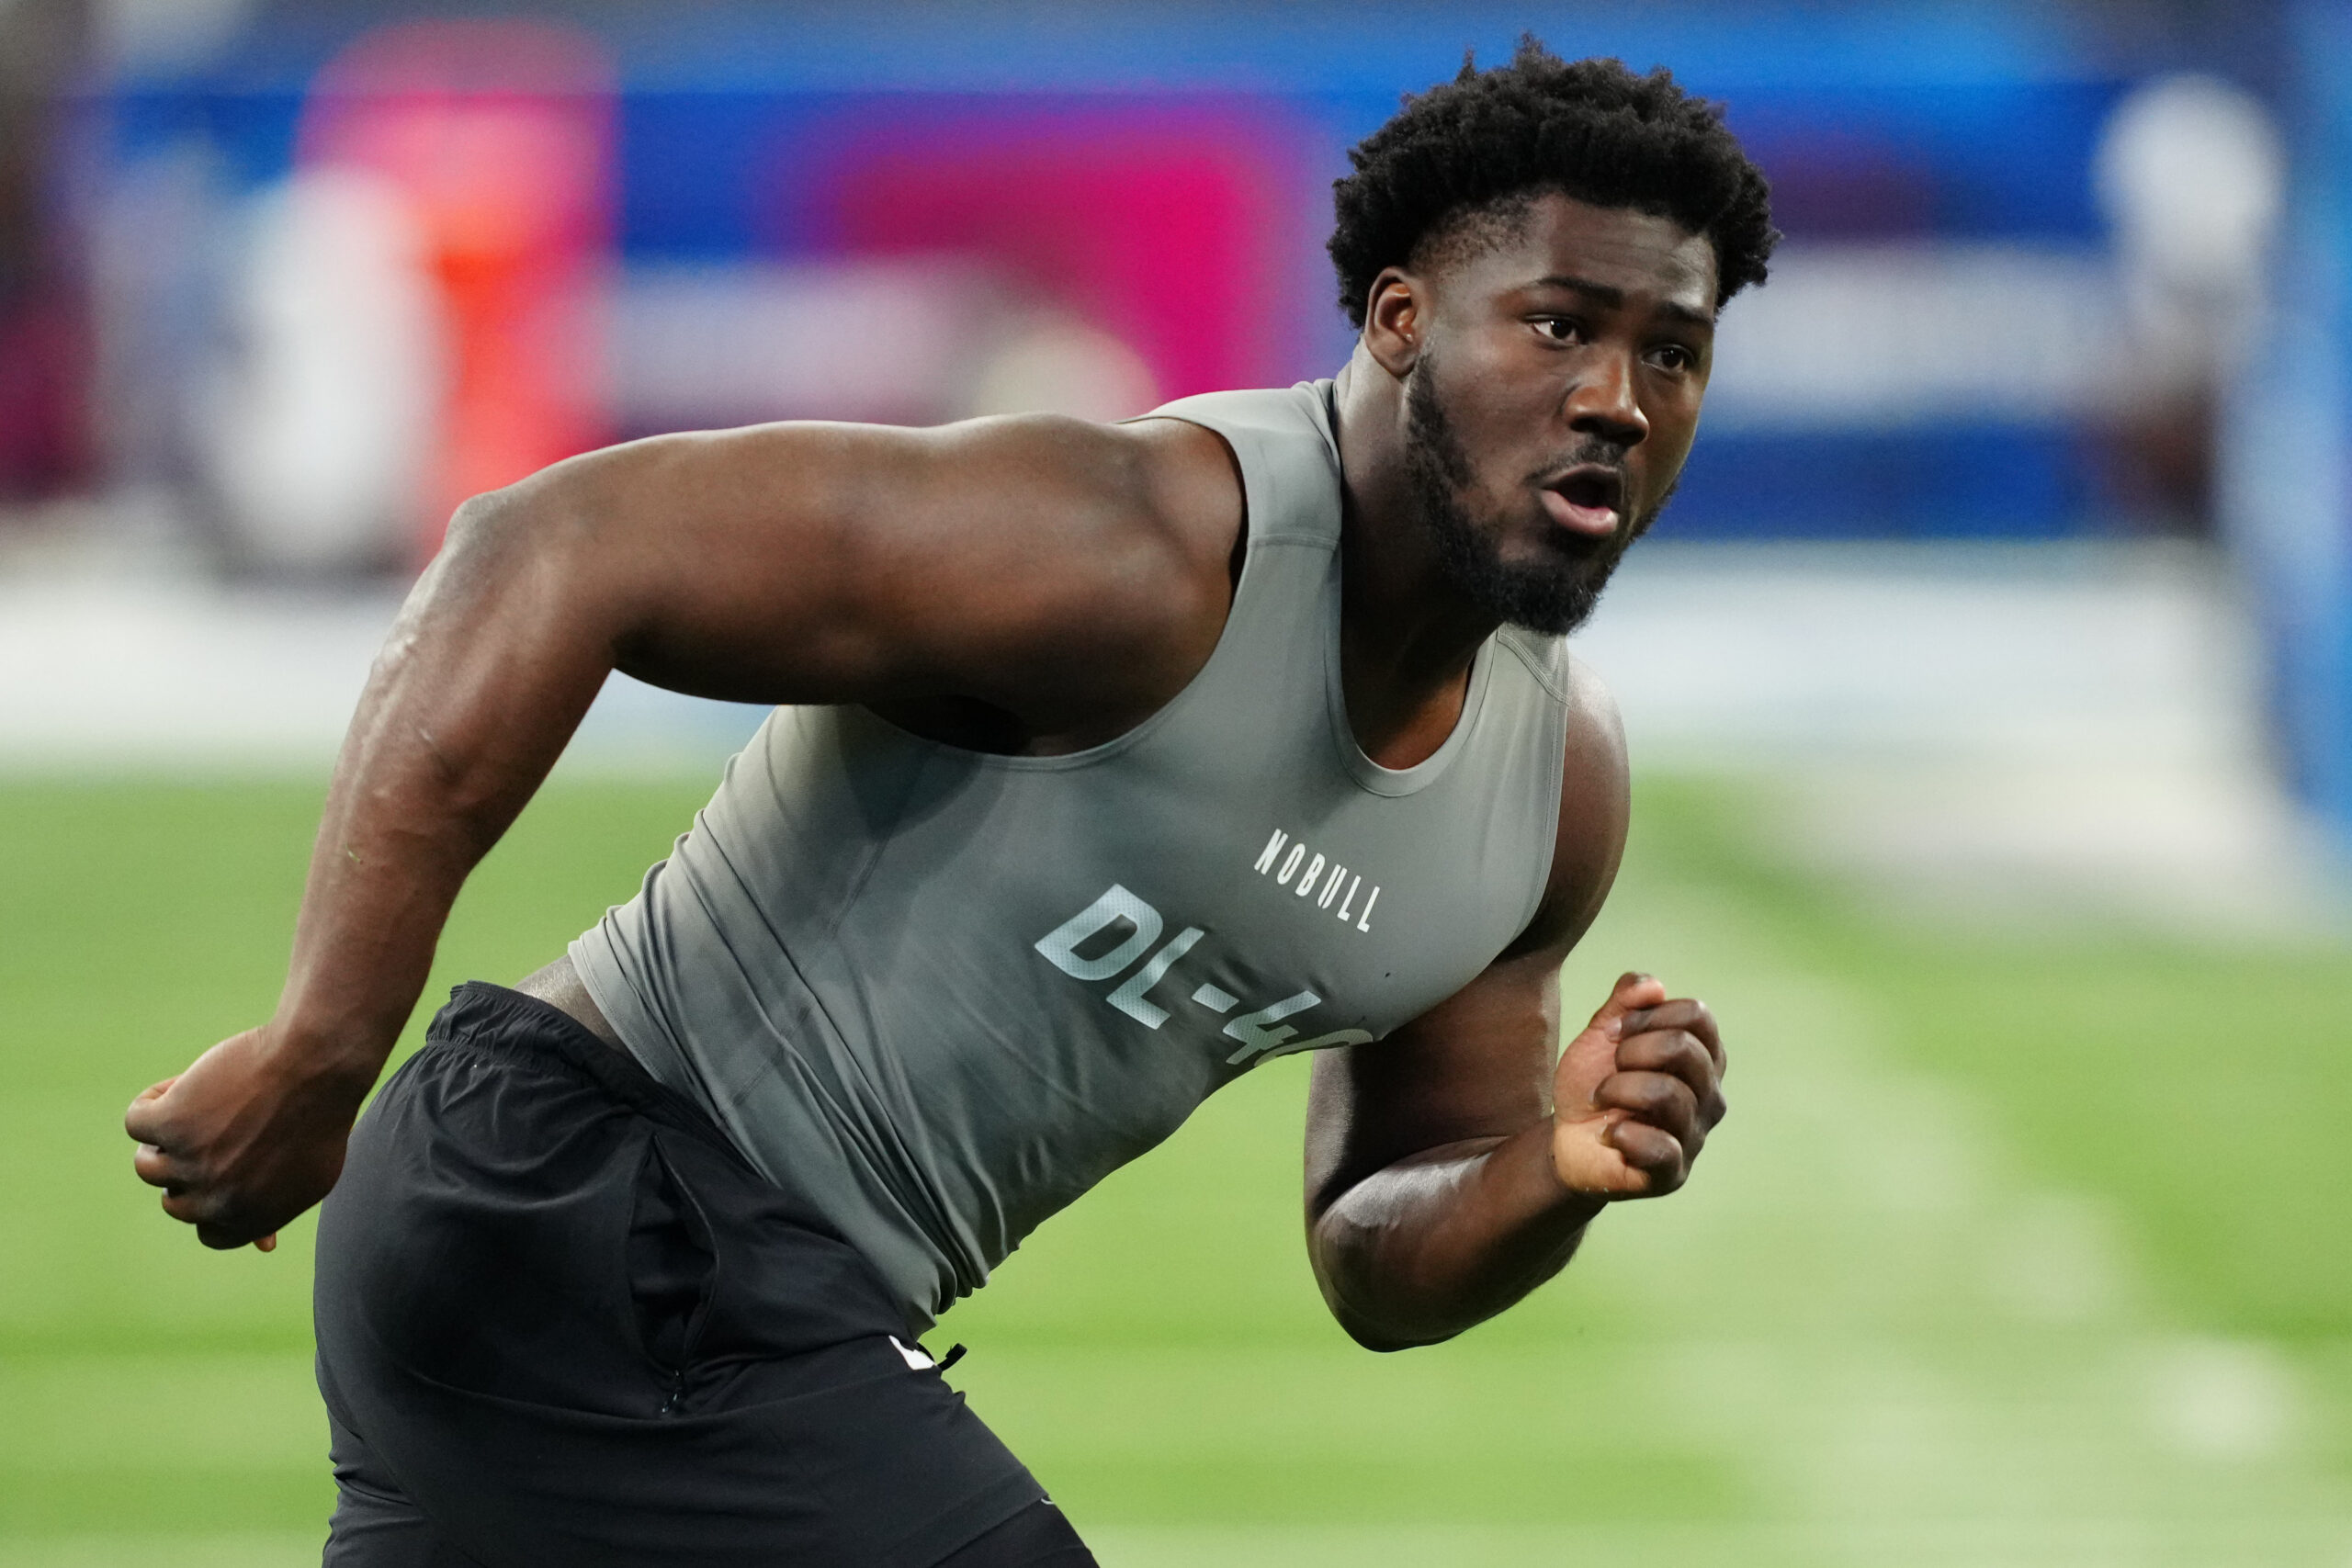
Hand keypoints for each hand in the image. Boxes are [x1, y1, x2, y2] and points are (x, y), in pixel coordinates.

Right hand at [125, 1026, 366, 1249]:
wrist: (318, 1064)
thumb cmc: (320, 1113)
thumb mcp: (311, 1175)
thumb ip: (278, 1209)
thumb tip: (263, 1245)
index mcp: (251, 1219)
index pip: (209, 1233)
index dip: (211, 1199)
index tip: (223, 1165)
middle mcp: (217, 1201)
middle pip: (174, 1198)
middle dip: (191, 1164)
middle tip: (222, 1125)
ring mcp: (191, 1164)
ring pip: (147, 1163)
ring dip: (167, 1135)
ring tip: (200, 1105)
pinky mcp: (170, 1125)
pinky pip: (137, 1121)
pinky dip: (155, 1098)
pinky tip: (186, 1083)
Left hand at [1551, 972, 1725, 1198]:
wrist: (1567, 1137)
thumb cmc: (1595, 1081)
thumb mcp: (1602, 1033)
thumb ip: (1625, 1001)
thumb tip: (1653, 986)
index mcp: (1702, 1056)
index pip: (1697, 1015)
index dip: (1648, 1015)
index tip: (1615, 1031)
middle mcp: (1710, 1095)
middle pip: (1684, 1048)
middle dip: (1631, 1050)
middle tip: (1609, 1068)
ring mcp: (1695, 1136)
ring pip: (1667, 1094)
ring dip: (1617, 1090)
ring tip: (1601, 1099)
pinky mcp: (1673, 1173)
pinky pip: (1661, 1147)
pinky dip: (1622, 1134)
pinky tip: (1608, 1133)